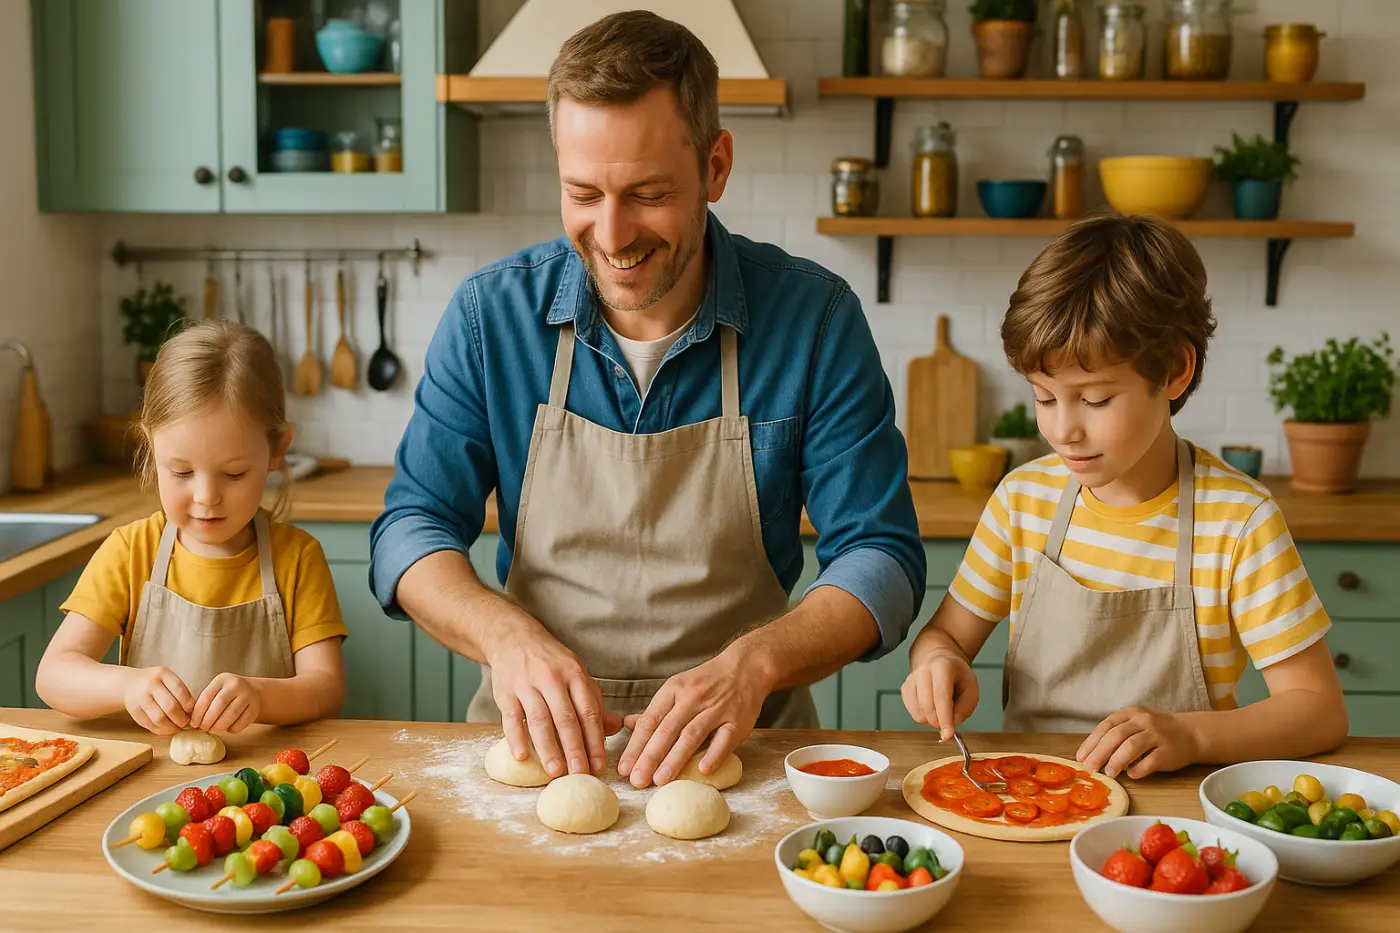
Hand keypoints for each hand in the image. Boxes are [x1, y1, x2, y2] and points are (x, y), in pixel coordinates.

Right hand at [122, 666, 193, 734]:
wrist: (129, 683)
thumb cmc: (156, 683)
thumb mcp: (168, 679)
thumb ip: (181, 692)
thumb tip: (194, 713)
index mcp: (163, 674)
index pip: (180, 691)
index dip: (189, 705)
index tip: (194, 713)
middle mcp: (150, 684)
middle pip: (170, 706)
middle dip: (181, 719)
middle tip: (186, 723)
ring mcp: (140, 697)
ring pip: (159, 718)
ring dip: (171, 727)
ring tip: (177, 727)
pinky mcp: (133, 710)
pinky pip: (149, 724)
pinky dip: (160, 730)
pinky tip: (166, 729)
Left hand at [190, 673, 262, 733]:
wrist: (254, 692)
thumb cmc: (228, 695)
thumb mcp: (217, 691)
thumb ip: (205, 702)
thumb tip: (192, 721)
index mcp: (222, 679)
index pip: (206, 697)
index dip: (198, 713)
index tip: (193, 723)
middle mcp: (236, 684)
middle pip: (219, 705)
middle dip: (208, 721)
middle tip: (203, 728)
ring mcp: (248, 695)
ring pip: (230, 715)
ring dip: (219, 727)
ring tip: (213, 729)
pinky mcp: (255, 708)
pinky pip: (240, 723)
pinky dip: (231, 729)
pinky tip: (227, 728)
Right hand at [487, 626, 621, 779]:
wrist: (514, 639)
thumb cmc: (551, 664)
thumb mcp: (576, 675)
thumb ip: (593, 703)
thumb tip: (616, 727)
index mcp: (575, 675)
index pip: (588, 711)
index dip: (595, 740)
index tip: (598, 765)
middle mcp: (552, 678)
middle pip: (565, 718)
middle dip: (574, 748)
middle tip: (580, 774)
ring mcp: (527, 684)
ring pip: (539, 720)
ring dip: (548, 748)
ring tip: (555, 772)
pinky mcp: (505, 692)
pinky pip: (510, 717)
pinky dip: (516, 738)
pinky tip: (522, 756)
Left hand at [617, 651, 768, 788]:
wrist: (745, 667)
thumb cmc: (707, 682)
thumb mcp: (677, 688)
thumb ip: (656, 710)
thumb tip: (630, 725)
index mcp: (674, 691)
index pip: (650, 721)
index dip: (636, 745)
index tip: (624, 768)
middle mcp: (692, 699)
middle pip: (667, 730)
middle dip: (650, 757)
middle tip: (637, 780)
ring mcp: (716, 710)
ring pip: (691, 735)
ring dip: (675, 759)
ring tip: (660, 780)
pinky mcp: (737, 721)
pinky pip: (724, 739)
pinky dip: (714, 754)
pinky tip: (703, 770)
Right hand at [900, 652, 978, 741]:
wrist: (939, 661)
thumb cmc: (957, 675)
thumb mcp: (971, 688)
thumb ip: (966, 707)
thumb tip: (953, 722)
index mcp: (942, 667)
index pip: (941, 696)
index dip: (945, 718)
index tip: (948, 735)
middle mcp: (923, 671)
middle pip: (927, 706)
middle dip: (940, 722)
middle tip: (950, 724)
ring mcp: (911, 680)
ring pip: (919, 713)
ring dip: (933, 720)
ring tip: (942, 709)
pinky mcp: (905, 689)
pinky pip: (913, 714)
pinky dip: (925, 718)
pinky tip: (932, 708)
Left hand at [1077, 706, 1200, 778]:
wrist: (1190, 733)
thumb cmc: (1155, 732)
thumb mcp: (1135, 724)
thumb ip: (1116, 734)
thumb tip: (1090, 754)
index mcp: (1131, 713)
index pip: (1106, 726)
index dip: (1092, 742)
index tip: (1081, 757)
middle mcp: (1144, 721)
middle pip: (1116, 735)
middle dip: (1099, 752)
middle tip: (1090, 768)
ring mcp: (1158, 735)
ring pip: (1132, 746)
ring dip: (1117, 761)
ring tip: (1109, 773)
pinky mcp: (1169, 751)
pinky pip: (1150, 762)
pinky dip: (1138, 770)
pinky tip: (1131, 774)